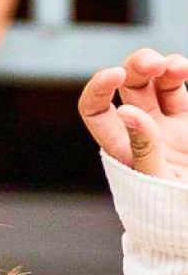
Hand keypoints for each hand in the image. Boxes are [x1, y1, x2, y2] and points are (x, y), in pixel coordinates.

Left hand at [79, 49, 187, 180]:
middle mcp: (139, 131)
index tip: (114, 75)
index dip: (98, 89)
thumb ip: (144, 147)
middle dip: (136, 67)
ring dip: (161, 65)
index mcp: (121, 147)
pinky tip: (181, 69)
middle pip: (127, 87)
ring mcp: (165, 124)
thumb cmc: (173, 210)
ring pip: (155, 82)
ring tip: (174, 67)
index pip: (95, 111)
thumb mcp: (157, 180)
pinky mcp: (187, 123)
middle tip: (152, 64)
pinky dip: (178, 72)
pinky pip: (177, 89)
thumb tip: (126, 112)